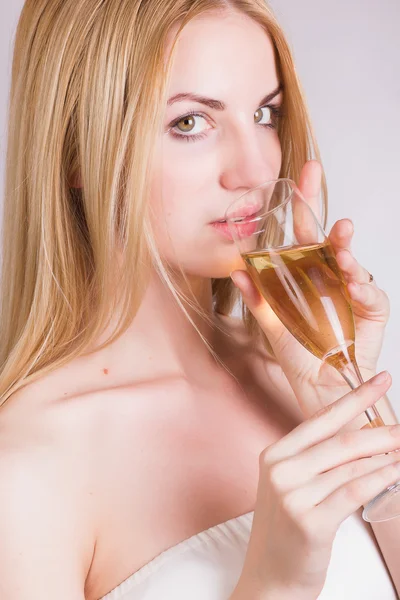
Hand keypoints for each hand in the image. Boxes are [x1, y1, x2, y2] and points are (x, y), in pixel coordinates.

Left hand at [230, 160, 390, 418]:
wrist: (320, 384)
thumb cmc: (298, 352)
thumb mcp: (272, 323)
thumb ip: (257, 299)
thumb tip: (236, 272)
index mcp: (306, 271)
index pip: (305, 232)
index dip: (304, 203)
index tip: (303, 174)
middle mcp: (331, 274)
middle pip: (332, 241)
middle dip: (332, 222)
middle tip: (333, 212)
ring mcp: (353, 289)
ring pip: (352, 262)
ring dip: (346, 252)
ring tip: (341, 246)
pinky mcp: (371, 308)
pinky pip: (369, 293)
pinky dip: (363, 287)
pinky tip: (354, 284)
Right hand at [234, 373, 398, 599]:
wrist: (269, 578)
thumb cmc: (286, 529)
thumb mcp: (293, 486)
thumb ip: (320, 459)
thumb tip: (364, 433)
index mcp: (275, 454)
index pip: (322, 420)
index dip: (356, 398)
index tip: (381, 380)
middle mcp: (280, 470)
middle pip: (341, 442)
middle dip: (381, 431)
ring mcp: (292, 495)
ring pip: (351, 466)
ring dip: (385, 455)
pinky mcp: (310, 521)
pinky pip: (354, 491)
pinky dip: (380, 478)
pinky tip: (396, 470)